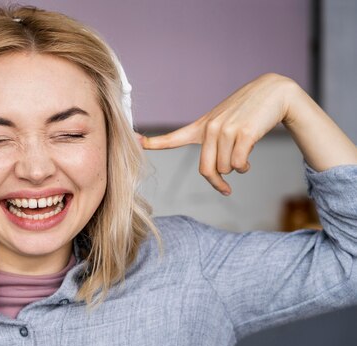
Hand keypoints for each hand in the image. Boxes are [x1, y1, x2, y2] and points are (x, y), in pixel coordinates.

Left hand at [138, 73, 295, 194]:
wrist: (274, 93)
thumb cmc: (247, 112)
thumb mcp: (224, 124)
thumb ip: (214, 146)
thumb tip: (219, 173)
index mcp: (201, 127)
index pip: (173, 138)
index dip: (153, 143)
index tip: (135, 141)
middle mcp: (209, 128)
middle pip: (206, 169)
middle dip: (217, 182)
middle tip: (225, 189)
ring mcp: (225, 129)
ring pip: (226, 168)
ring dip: (237, 169)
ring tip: (244, 156)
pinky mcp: (243, 133)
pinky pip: (239, 163)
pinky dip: (245, 166)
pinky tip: (250, 157)